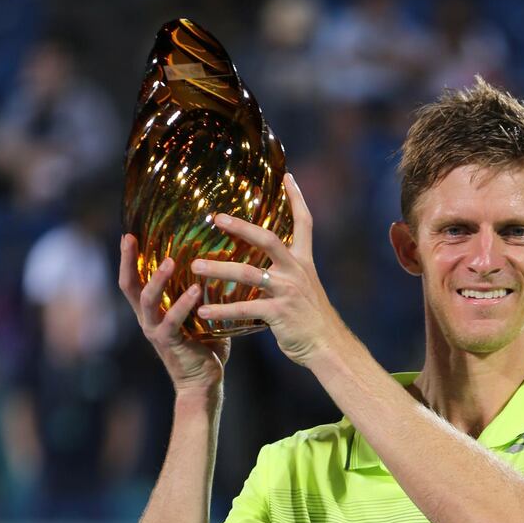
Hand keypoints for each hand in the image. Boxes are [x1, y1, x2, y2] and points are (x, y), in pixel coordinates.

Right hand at [119, 234, 229, 397]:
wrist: (204, 383)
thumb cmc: (206, 347)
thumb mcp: (205, 315)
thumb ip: (209, 294)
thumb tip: (225, 267)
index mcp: (153, 311)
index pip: (134, 279)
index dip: (128, 258)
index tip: (129, 234)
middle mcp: (148, 319)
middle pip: (129, 286)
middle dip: (128, 261)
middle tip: (131, 238)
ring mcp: (155, 331)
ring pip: (147, 301)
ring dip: (158, 279)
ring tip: (171, 261)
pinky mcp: (169, 343)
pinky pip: (172, 321)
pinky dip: (183, 304)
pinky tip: (197, 290)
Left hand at [191, 173, 343, 366]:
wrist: (328, 345)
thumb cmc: (312, 319)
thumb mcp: (305, 288)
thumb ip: (286, 273)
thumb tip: (264, 265)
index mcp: (303, 262)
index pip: (305, 223)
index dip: (297, 198)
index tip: (287, 176)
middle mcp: (296, 271)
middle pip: (269, 239)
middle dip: (241, 227)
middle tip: (216, 218)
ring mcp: (288, 291)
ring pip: (248, 274)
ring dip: (219, 269)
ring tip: (195, 266)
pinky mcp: (280, 312)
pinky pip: (245, 308)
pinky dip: (221, 310)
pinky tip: (203, 311)